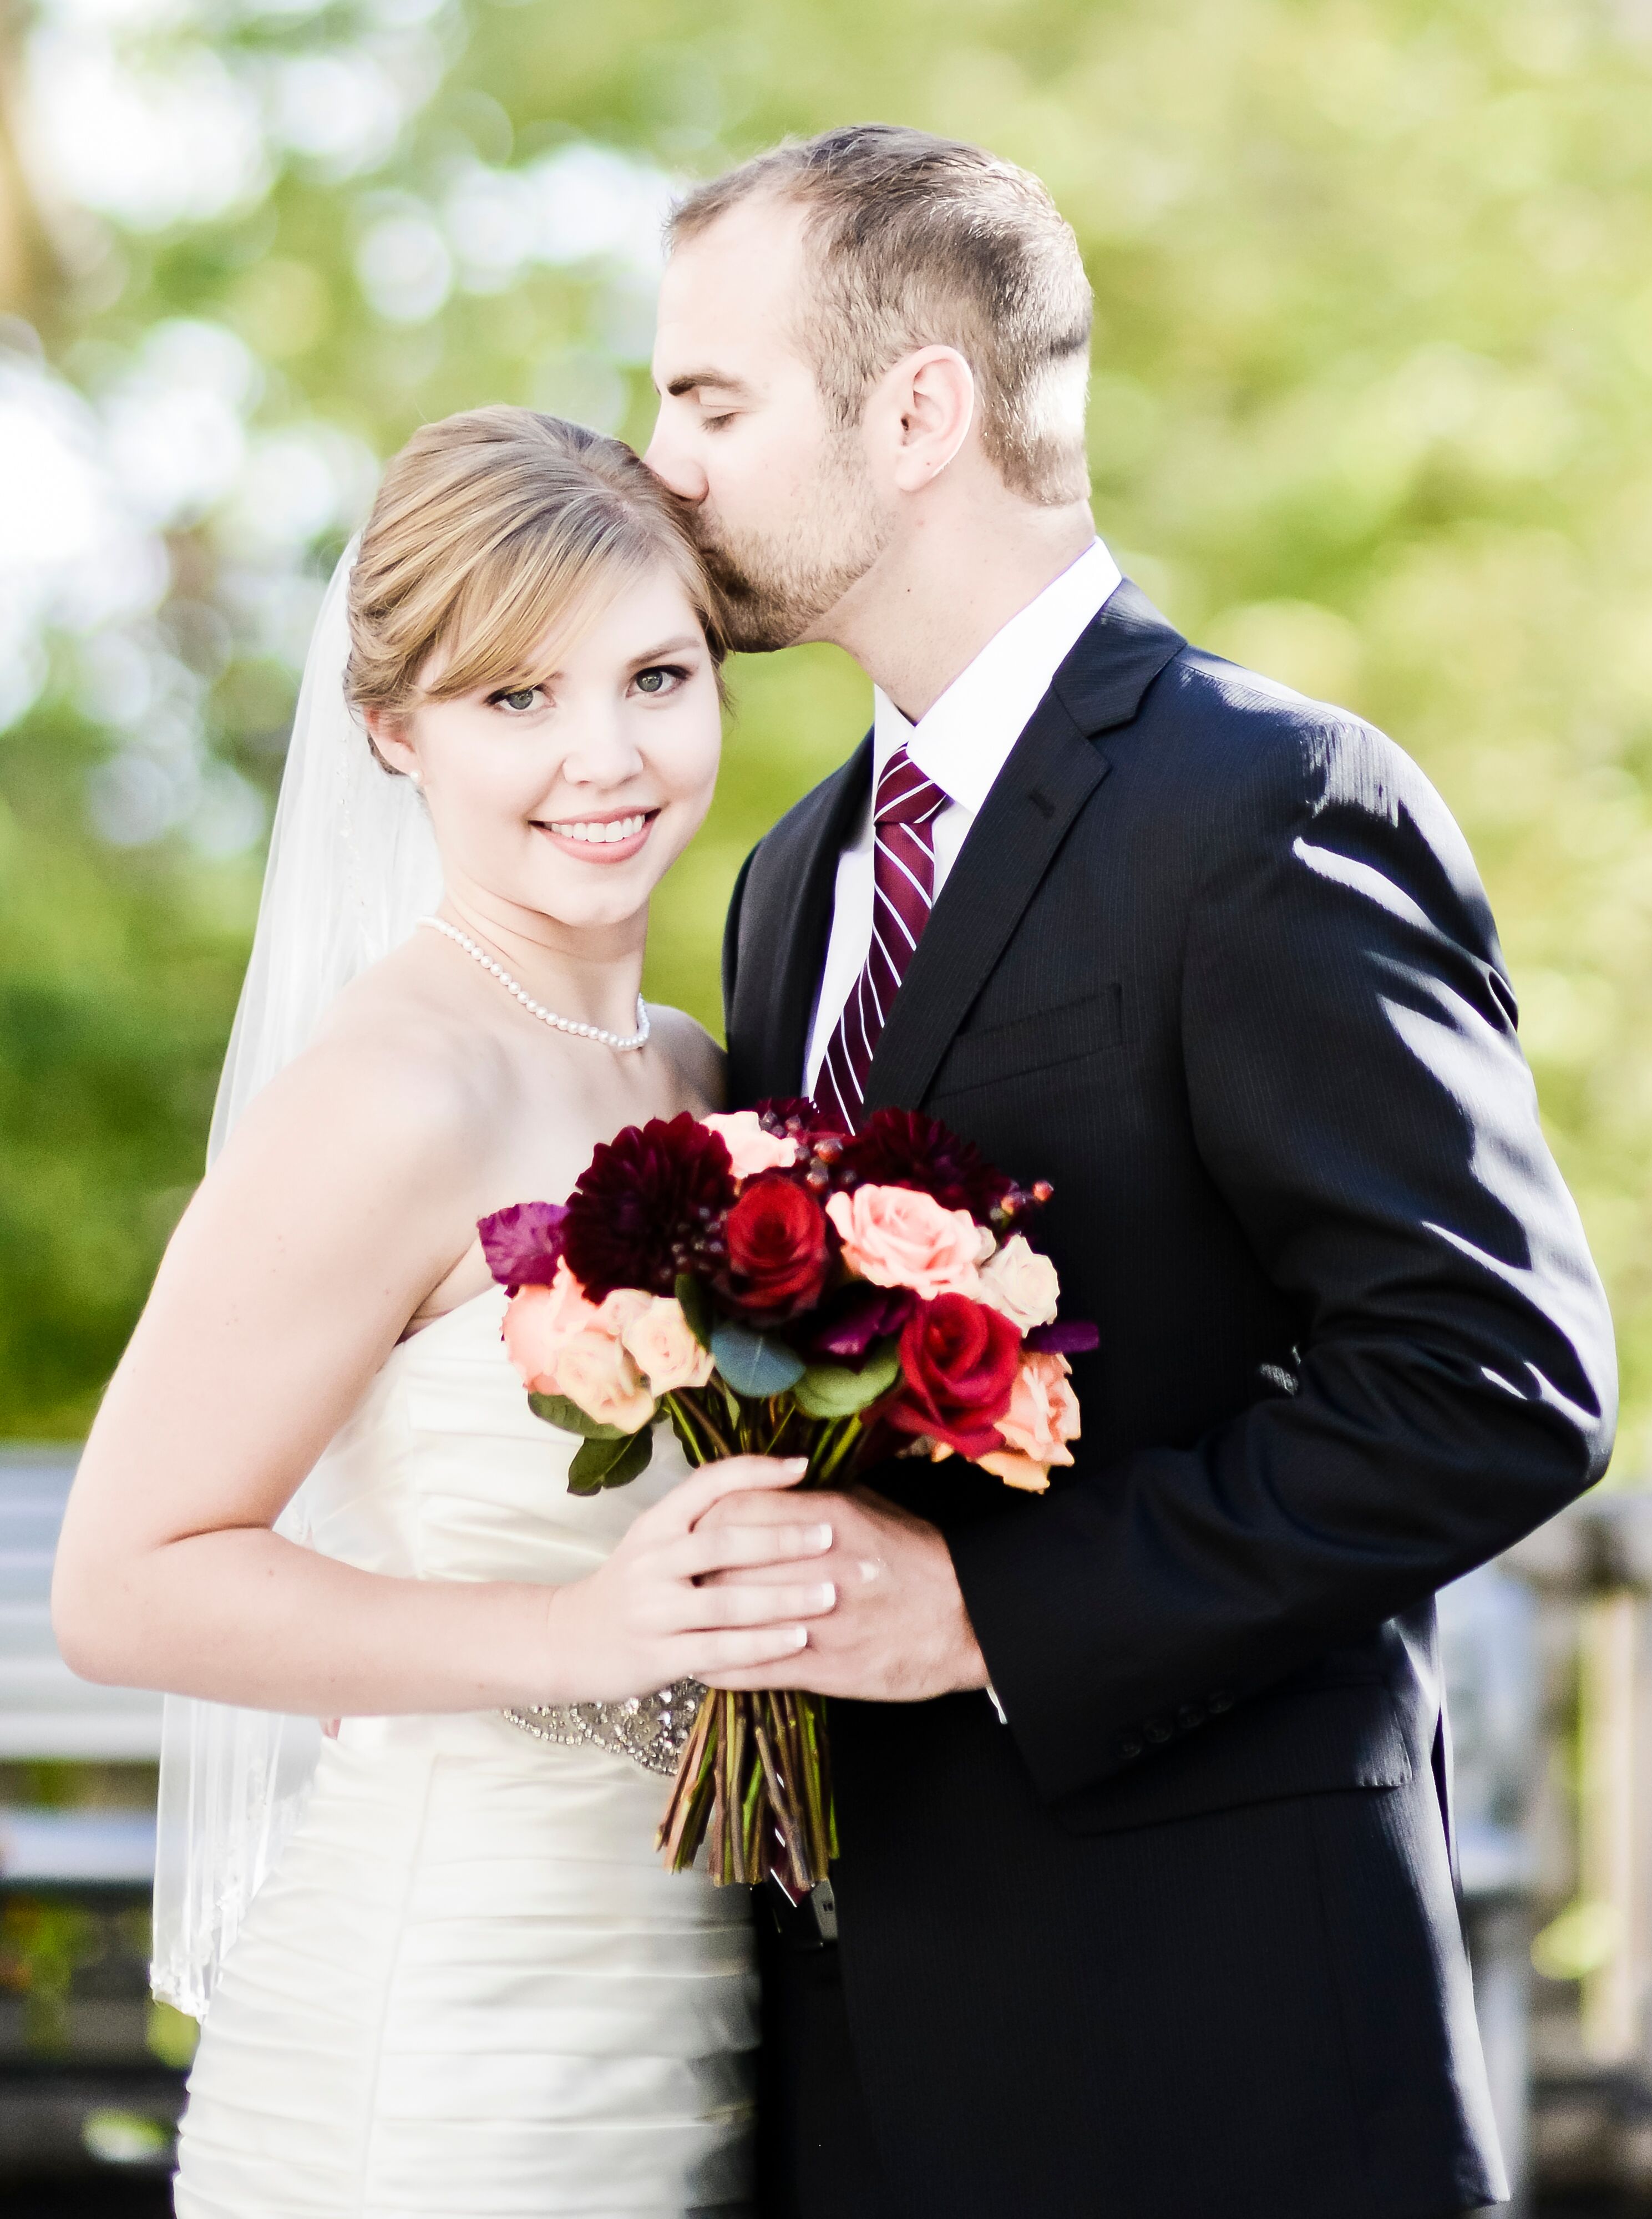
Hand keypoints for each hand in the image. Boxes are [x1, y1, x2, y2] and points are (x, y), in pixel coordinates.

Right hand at [534, 1456, 836, 1703]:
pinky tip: (798, 1639)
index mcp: (655, 1523)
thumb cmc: (633, 1586)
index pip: (707, 1483)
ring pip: (726, 1600)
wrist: (569, 1639)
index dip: (756, 1470)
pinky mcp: (658, 1655)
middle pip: (723, 1541)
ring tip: (829, 1593)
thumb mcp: (655, 1541)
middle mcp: (651, 1560)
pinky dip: (762, 1644)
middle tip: (831, 1535)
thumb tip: (777, 1492)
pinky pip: (720, 1649)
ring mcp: (653, 1609)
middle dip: (783, 1538)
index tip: (802, 1466)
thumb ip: (702, 1520)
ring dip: (783, 1596)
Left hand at [694, 1484, 987, 1701]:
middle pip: (724, 1563)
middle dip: (697, 1570)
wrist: (967, 1621)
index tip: (698, 1529)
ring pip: (732, 1617)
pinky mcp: (825, 1670)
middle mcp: (821, 1568)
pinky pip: (752, 1669)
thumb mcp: (870, 1509)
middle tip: (684, 1576)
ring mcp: (822, 1623)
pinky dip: (719, 1667)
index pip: (737, 1508)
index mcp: (831, 1521)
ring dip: (701, 1620)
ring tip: (684, 1619)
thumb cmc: (916, 1559)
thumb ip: (814, 1500)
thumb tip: (767, 1489)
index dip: (707, 1519)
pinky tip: (703, 1662)